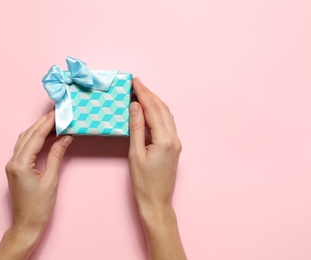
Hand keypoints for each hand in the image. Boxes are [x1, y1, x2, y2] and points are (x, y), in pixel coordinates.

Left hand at [0, 109, 72, 259]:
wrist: (27, 224)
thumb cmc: (39, 206)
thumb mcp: (51, 180)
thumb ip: (57, 155)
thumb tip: (65, 137)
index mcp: (21, 163)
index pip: (36, 136)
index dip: (48, 122)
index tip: (59, 111)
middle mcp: (13, 161)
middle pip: (28, 134)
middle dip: (43, 122)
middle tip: (58, 112)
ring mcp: (13, 164)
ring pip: (25, 139)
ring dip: (39, 128)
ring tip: (54, 120)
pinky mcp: (16, 168)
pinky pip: (25, 147)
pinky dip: (36, 138)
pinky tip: (47, 136)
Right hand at [129, 78, 185, 259]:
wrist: (157, 201)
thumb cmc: (144, 182)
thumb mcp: (135, 154)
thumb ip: (136, 128)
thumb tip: (135, 106)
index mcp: (165, 140)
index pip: (152, 110)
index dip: (143, 94)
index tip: (134, 81)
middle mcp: (174, 138)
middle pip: (162, 109)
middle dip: (149, 94)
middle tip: (137, 83)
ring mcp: (176, 142)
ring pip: (167, 115)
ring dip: (155, 102)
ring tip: (142, 92)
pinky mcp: (174, 147)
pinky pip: (167, 123)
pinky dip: (158, 113)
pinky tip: (150, 110)